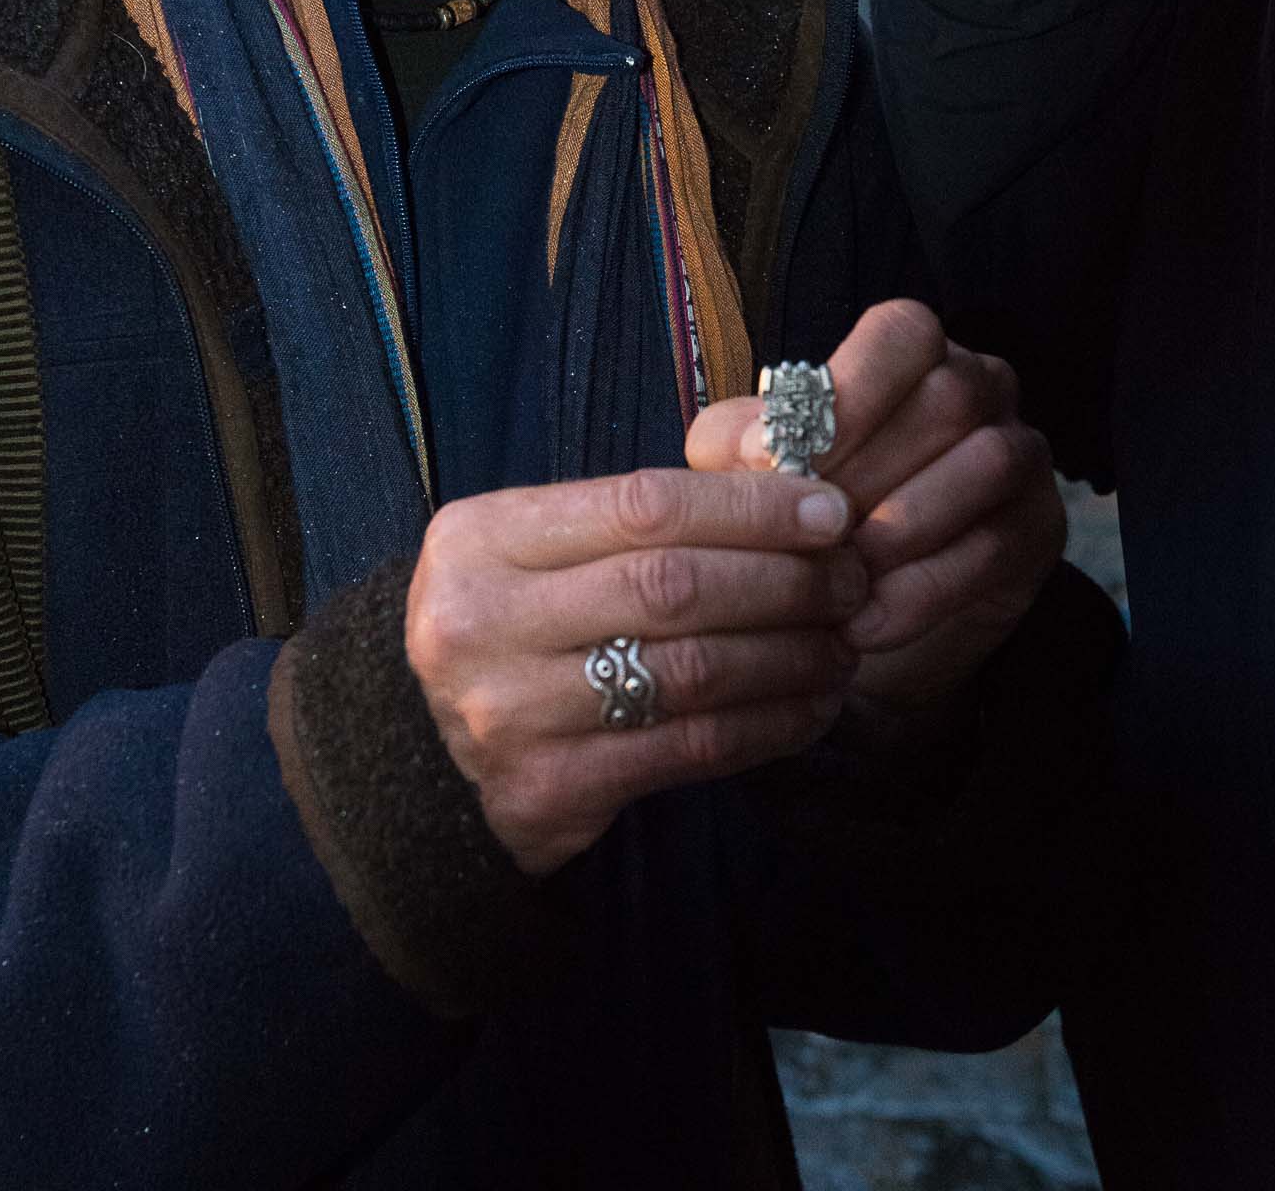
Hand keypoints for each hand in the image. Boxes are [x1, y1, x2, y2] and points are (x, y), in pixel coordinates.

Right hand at [405, 468, 864, 876]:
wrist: (421, 755)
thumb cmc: (518, 624)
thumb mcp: (542, 550)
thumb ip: (642, 516)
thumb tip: (790, 482)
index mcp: (480, 538)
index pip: (643, 505)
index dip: (749, 506)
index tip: (829, 510)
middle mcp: (480, 623)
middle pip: (671, 587)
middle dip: (784, 580)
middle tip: (853, 577)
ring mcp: (507, 714)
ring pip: (690, 672)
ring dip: (789, 655)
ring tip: (843, 641)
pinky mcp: (545, 792)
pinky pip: (688, 749)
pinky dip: (767, 725)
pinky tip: (811, 706)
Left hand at [688, 301, 1065, 719]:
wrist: (856, 615)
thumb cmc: (801, 514)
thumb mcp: (750, 471)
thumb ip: (737, 443)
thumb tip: (758, 449)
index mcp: (911, 352)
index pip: (903, 333)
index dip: (856, 387)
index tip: (799, 455)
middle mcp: (979, 384)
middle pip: (948, 400)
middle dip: (871, 475)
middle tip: (810, 540)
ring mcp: (1021, 449)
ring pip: (987, 462)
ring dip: (906, 528)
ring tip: (841, 586)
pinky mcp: (1041, 525)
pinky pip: (997, 545)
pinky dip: (926, 589)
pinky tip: (869, 624)